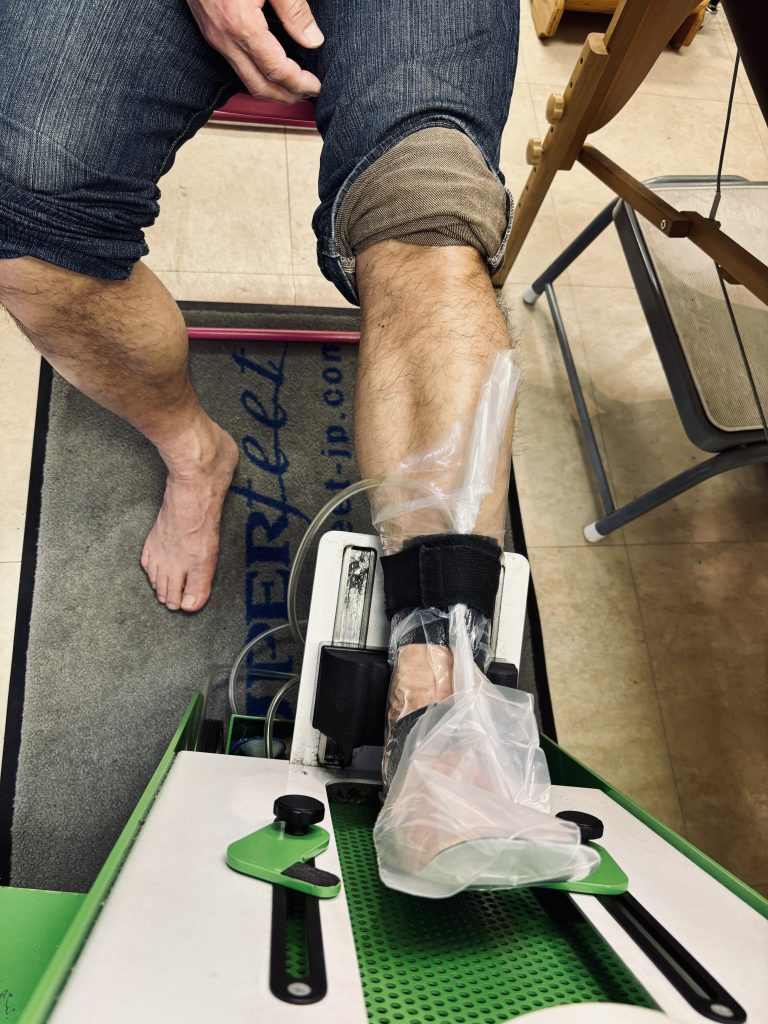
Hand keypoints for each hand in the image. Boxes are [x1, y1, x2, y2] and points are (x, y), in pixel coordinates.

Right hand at [187, 0, 322, 102]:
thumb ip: (294, 10)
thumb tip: (313, 40)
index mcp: (242, 26)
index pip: (276, 71)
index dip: (299, 83)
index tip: (316, 86)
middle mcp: (224, 38)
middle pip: (259, 86)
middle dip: (286, 96)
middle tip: (308, 94)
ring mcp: (214, 36)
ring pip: (245, 79)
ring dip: (272, 88)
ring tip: (294, 85)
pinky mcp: (210, 30)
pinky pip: (236, 64)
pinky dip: (258, 73)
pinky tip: (272, 67)